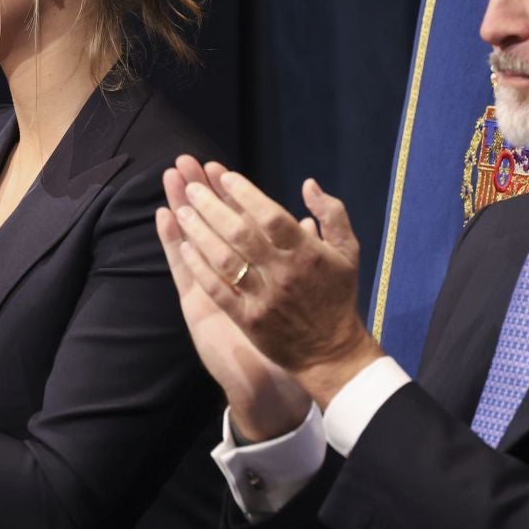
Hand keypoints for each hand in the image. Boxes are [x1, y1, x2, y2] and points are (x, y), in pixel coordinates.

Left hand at [167, 158, 383, 406]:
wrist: (331, 353)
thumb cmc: (337, 296)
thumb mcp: (348, 251)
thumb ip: (332, 214)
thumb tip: (308, 184)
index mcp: (307, 253)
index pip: (271, 216)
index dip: (245, 194)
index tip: (223, 175)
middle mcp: (283, 273)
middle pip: (241, 234)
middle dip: (212, 206)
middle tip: (191, 185)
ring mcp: (263, 298)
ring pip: (224, 260)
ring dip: (199, 232)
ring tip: (180, 210)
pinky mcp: (248, 320)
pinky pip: (218, 290)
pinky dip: (200, 267)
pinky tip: (184, 247)